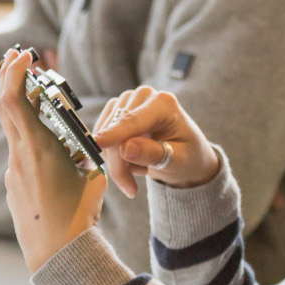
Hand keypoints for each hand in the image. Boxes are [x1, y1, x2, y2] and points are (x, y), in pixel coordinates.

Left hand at [0, 47, 107, 271]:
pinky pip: (21, 151)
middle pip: (6, 107)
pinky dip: (31, 135)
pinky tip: (51, 146)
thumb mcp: (94, 175)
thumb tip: (85, 141)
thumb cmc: (80, 214)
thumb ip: (86, 151)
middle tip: (18, 56)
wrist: (57, 252)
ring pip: (15, 129)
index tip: (24, 55)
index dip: (16, 74)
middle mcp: (20, 157)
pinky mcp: (15, 184)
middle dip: (11, 78)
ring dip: (23, 106)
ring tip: (38, 93)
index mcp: (39, 150)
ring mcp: (13, 171)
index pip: (16, 101)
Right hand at [92, 86, 220, 198]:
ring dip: (116, 162)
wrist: (185, 154)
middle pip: (116, 131)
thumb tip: (126, 148)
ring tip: (138, 173)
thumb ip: (153, 153)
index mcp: (164, 103)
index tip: (97, 144)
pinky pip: (102, 136)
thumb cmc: (187, 157)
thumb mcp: (177, 160)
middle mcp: (144, 95)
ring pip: (105, 135)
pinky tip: (131, 162)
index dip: (114, 133)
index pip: (133, 121)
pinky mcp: (116, 110)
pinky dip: (112, 156)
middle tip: (131, 189)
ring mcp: (128, 100)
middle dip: (119, 163)